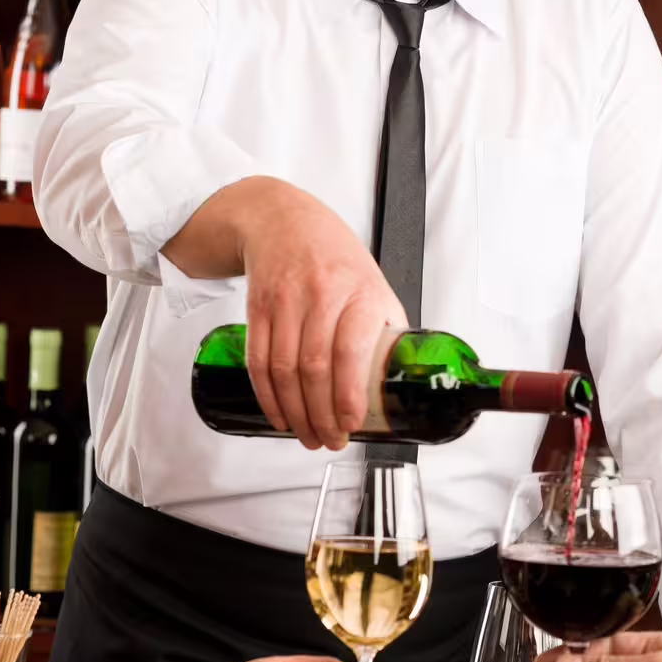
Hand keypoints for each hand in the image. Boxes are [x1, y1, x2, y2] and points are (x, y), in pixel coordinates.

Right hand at [236, 181, 406, 450]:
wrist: (285, 221)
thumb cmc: (337, 258)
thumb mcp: (374, 284)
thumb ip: (386, 327)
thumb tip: (404, 377)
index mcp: (359, 292)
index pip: (351, 349)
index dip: (348, 392)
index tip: (351, 423)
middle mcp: (321, 294)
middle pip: (314, 368)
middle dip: (321, 414)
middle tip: (329, 441)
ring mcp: (285, 301)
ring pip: (284, 369)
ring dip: (294, 412)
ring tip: (307, 436)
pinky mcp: (257, 307)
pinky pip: (258, 360)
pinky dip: (267, 396)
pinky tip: (279, 415)